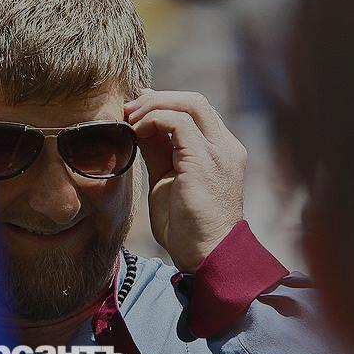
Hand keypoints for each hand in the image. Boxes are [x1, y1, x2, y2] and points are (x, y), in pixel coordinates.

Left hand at [125, 90, 246, 271]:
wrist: (207, 255)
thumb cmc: (187, 228)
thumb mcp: (166, 180)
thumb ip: (158, 152)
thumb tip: (139, 127)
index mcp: (219, 151)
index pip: (194, 112)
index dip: (163, 104)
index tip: (135, 109)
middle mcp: (225, 146)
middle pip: (194, 101)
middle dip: (157, 99)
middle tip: (127, 110)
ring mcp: (219, 151)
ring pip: (189, 103)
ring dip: (153, 106)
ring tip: (129, 119)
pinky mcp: (205, 159)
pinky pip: (178, 122)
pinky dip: (153, 120)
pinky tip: (136, 132)